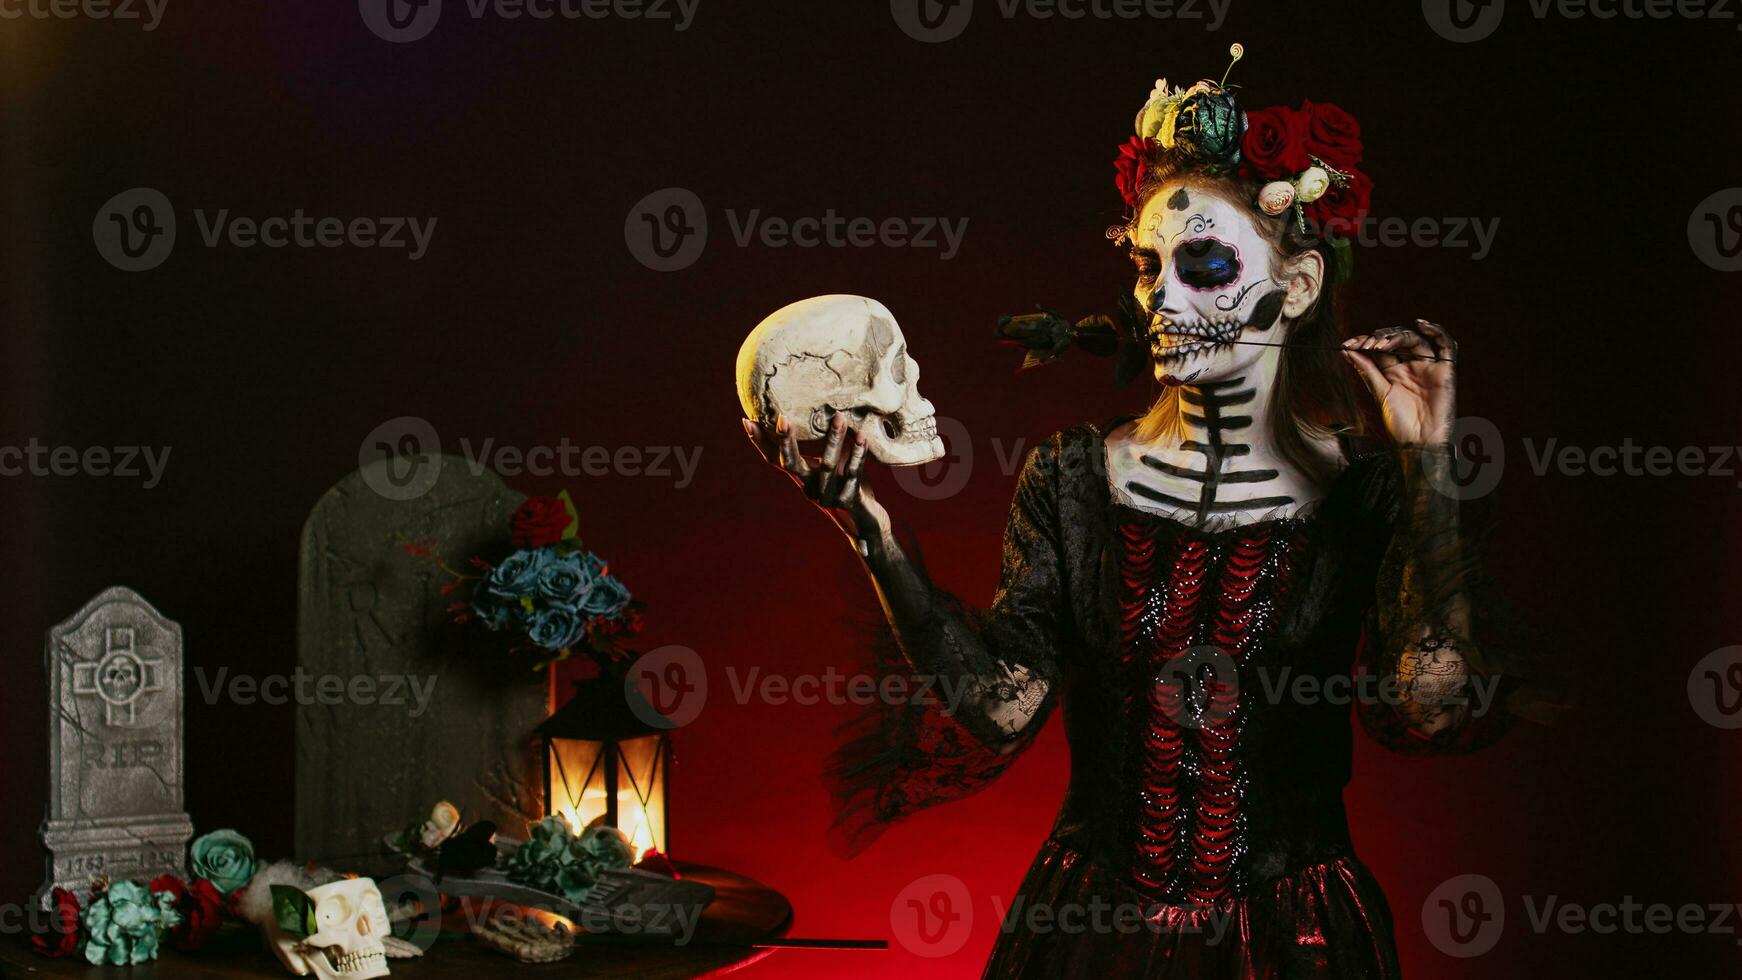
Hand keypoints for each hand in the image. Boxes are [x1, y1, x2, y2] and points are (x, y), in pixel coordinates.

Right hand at [742, 413, 892, 547]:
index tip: (748, 421)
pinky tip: (862, 436)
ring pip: (828, 466)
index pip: (773, 459)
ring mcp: (827, 496)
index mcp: (800, 477)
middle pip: (791, 465)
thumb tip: (819, 408)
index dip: (759, 443)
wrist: (864, 521)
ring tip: (839, 416)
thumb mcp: (827, 464)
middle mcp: (809, 488)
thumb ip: (821, 443)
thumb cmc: (843, 484)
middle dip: (786, 442)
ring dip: (833, 439)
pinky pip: (853, 474)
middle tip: (782, 418)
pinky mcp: (848, 501)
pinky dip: (858, 453)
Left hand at [1341, 319, 1456, 446]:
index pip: (1379, 348)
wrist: (1420, 442)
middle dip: (1380, 338)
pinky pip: (1446, 345)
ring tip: (1382, 342)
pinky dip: (1436, 331)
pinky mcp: (1445, 370)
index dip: (1365, 342)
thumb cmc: (1399, 423)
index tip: (1348, 344)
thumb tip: (1346, 350)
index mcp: (1393, 371)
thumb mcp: (1379, 393)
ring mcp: (1428, 366)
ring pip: (1416, 339)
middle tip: (1367, 345)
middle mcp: (1410, 366)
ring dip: (1398, 336)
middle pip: (1397, 340)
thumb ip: (1367, 370)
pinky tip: (1420, 325)